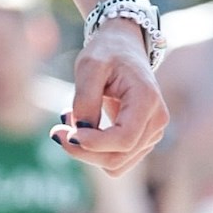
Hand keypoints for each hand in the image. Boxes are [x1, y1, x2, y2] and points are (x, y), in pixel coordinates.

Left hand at [51, 20, 168, 174]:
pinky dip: (93, 150)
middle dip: (82, 151)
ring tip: (70, 120)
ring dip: (86, 151)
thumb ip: (85, 100)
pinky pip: (114, 160)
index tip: (65, 134)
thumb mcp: (89, 66)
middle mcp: (156, 122)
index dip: (93, 144)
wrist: (123, 47)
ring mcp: (151, 134)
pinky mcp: (140, 141)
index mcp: (148, 100)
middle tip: (56, 132)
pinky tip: (82, 126)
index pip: (123, 139)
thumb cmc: (107, 52)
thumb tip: (81, 134)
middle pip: (117, 158)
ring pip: (115, 164)